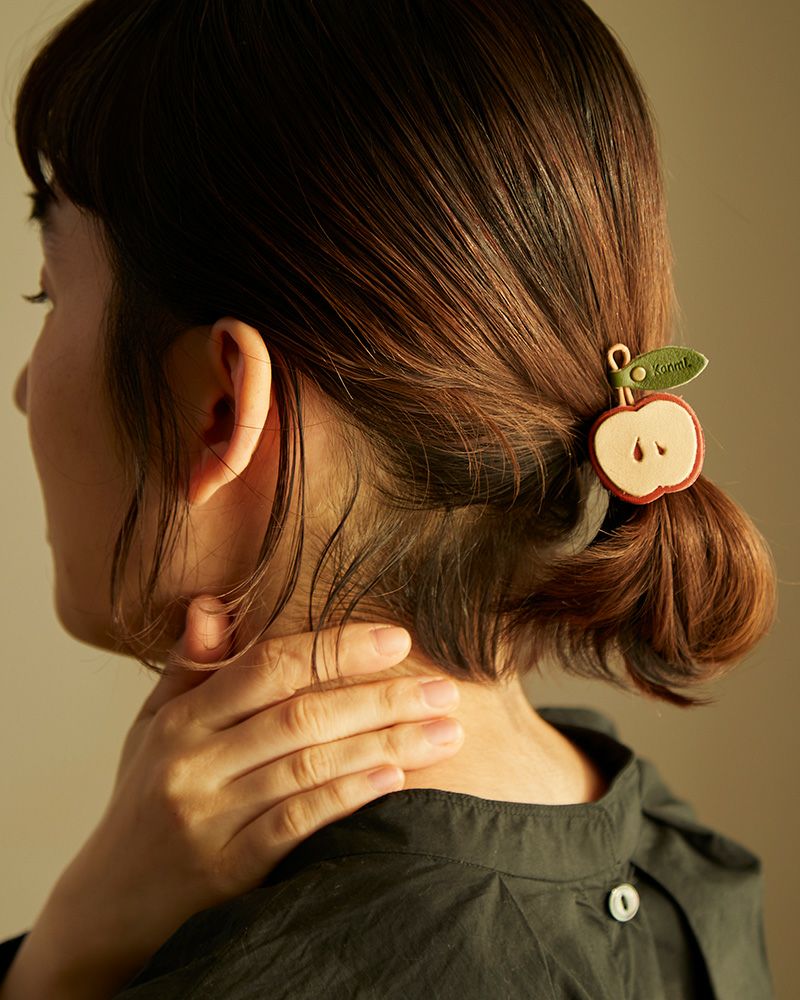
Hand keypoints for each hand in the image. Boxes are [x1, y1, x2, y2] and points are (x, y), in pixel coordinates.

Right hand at [1, 600, 463, 999]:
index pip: (269, 667)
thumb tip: (211, 603)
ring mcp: (212, 818)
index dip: (337, 648)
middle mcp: (196, 762)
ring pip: (310, 765)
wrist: (112, 901)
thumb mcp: (155, 725)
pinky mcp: (230, 868)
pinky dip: (350, 796)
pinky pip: (299, 823)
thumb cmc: (145, 796)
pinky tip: (396, 777)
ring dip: (386, 743)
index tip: (397, 637)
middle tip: (443, 689)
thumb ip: (192, 667)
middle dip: (382, 697)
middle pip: (303, 715)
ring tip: (445, 732)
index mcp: (184, 719)